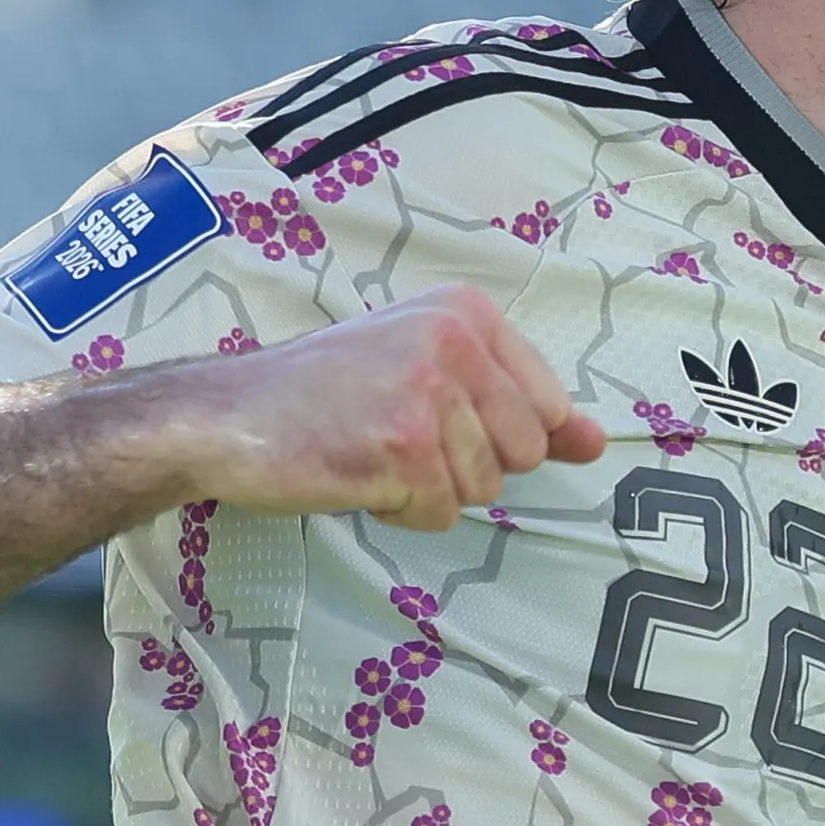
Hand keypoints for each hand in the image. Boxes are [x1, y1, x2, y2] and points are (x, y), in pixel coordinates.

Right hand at [164, 288, 606, 532]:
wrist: (228, 413)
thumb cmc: (323, 392)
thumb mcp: (428, 370)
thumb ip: (520, 403)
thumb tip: (595, 443)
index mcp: (466, 313)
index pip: (547, 406)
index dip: (500, 434)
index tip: (439, 420)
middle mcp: (454, 342)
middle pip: (524, 452)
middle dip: (469, 465)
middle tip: (398, 436)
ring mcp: (429, 394)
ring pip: (483, 487)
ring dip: (430, 489)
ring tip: (373, 451)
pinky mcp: (403, 449)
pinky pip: (437, 513)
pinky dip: (400, 511)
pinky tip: (357, 474)